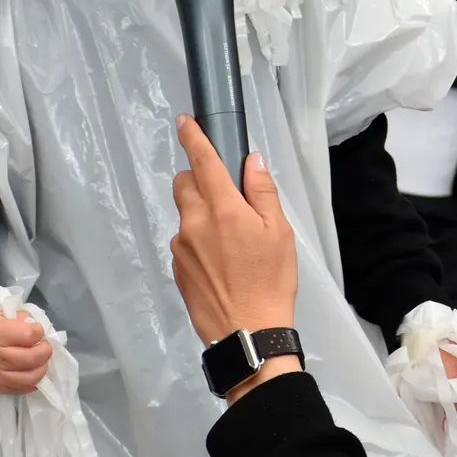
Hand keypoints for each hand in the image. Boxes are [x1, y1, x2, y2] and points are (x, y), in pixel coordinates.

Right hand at [0, 311, 52, 393]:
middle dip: (45, 351)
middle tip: (45, 346)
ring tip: (42, 360)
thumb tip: (40, 332)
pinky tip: (34, 371)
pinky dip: (35, 380)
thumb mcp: (7, 315)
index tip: (38, 330)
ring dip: (42, 367)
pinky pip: (24, 387)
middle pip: (31, 358)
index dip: (39, 332)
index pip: (29, 335)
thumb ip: (24, 320)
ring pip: (29, 377)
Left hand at [169, 116, 298, 347]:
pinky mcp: (177, 269)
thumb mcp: (278, 232)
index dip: (192, 137)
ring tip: (231, 243)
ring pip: (185, 215)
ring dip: (201, 215)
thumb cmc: (270, 282)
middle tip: (225, 197)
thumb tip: (251, 162)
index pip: (202, 161)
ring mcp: (181, 247)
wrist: (247, 334)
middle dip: (198, 180)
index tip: (184, 122)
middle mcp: (194, 223)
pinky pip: (184, 242)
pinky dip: (198, 242)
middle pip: (184, 184)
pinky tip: (221, 263)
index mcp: (222, 208)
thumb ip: (262, 192)